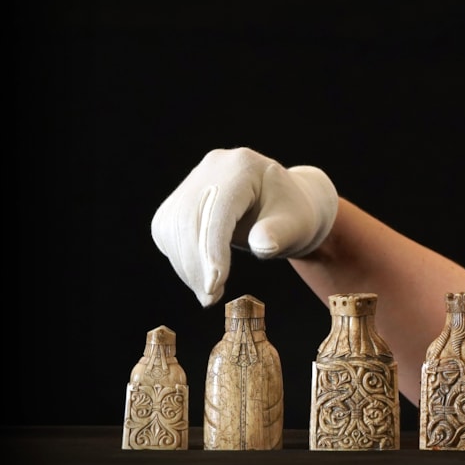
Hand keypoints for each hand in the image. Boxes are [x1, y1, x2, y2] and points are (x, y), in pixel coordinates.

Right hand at [151, 147, 337, 305]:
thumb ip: (279, 234)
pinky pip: (168, 231)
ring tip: (209, 293)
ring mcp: (194, 180)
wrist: (288, 207)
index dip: (212, 249)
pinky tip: (201, 277)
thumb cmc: (296, 216)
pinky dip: (181, 259)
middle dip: (196, 263)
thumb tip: (263, 246)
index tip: (214, 285)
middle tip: (210, 298)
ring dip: (186, 266)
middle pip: (189, 218)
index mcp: (243, 167)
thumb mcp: (297, 225)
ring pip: (173, 226)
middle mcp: (213, 167)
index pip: (218, 209)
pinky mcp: (182, 198)